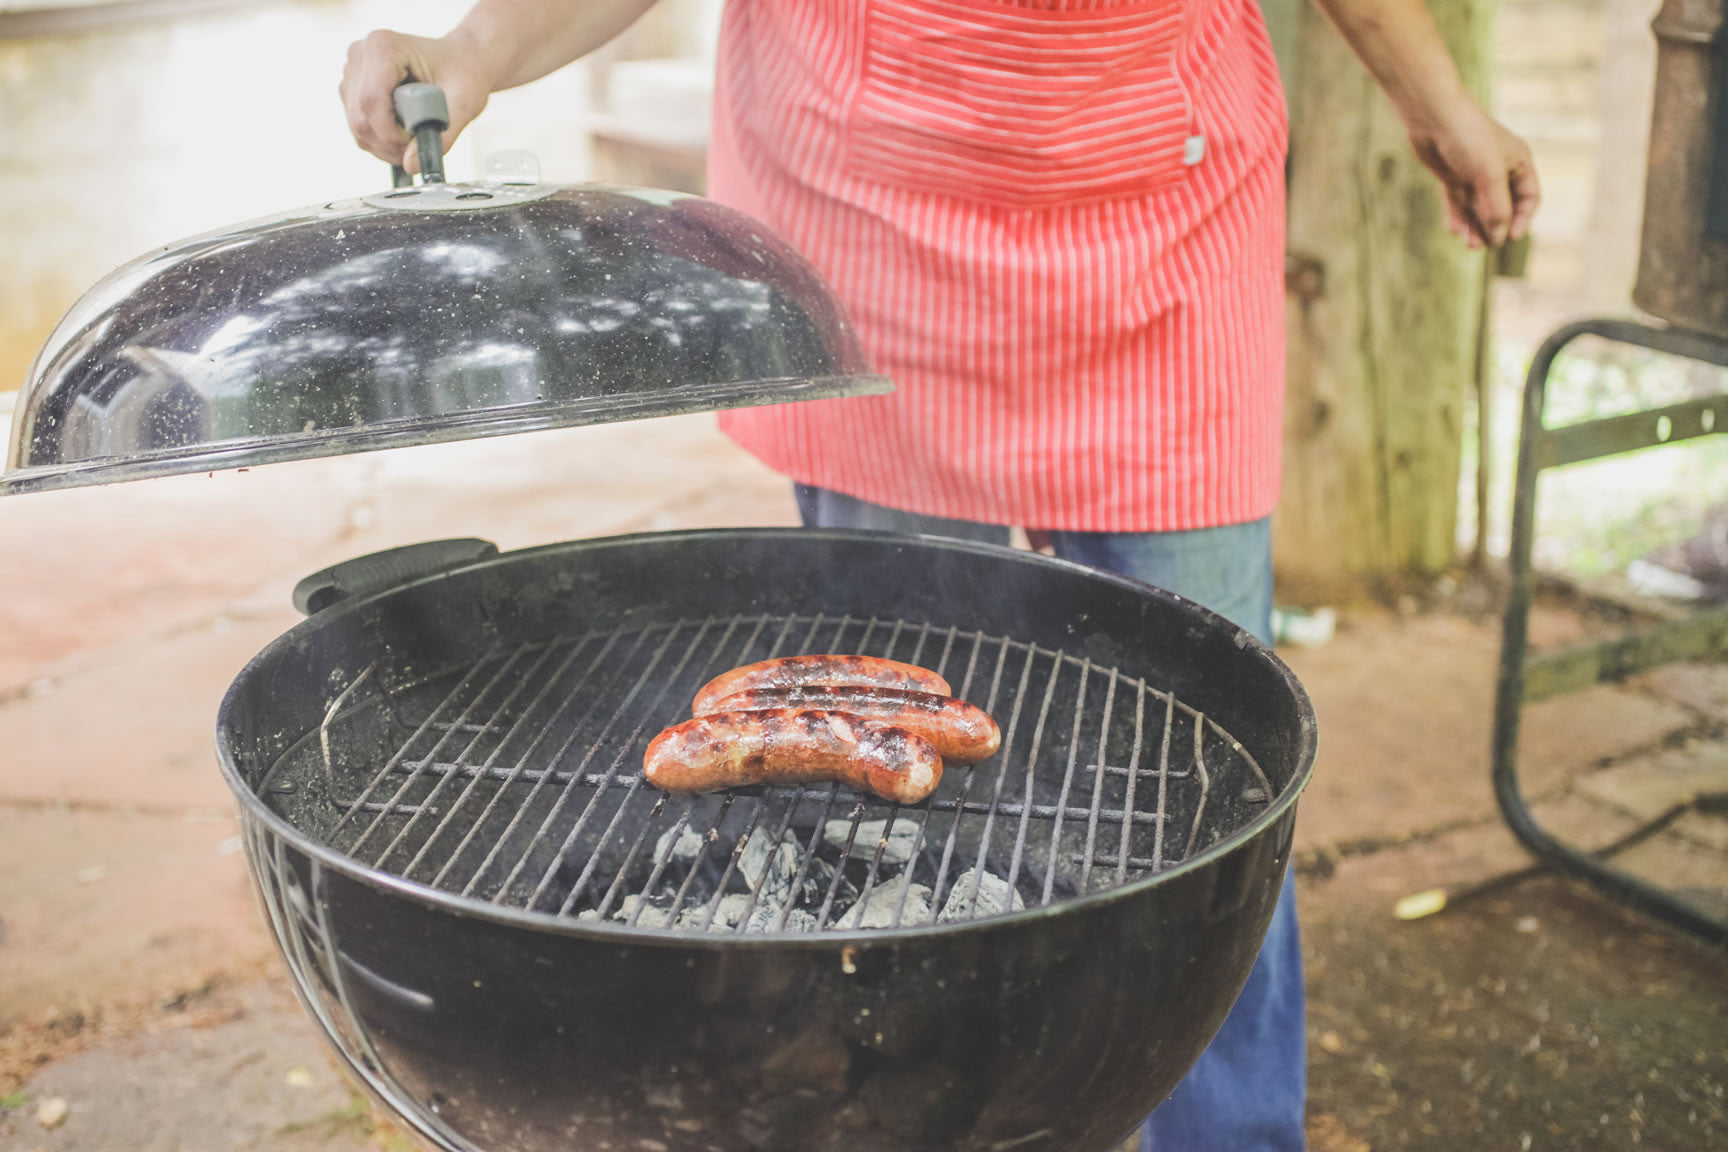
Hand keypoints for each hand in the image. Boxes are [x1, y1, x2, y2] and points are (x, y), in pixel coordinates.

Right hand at [340, 29, 492, 172]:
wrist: (461, 60)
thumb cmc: (464, 72)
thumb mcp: (464, 103)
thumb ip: (441, 135)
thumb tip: (411, 165)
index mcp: (383, 46)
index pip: (372, 100)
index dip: (390, 133)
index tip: (415, 145)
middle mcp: (360, 55)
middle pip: (361, 117)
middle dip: (389, 144)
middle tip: (419, 151)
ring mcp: (353, 72)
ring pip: (358, 126)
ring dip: (386, 146)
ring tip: (416, 143)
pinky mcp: (353, 90)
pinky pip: (360, 127)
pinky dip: (382, 142)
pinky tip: (405, 137)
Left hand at [1406, 98, 1539, 249]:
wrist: (1433, 116)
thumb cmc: (1468, 138)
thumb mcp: (1489, 176)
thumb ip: (1497, 208)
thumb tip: (1500, 238)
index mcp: (1518, 162)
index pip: (1529, 198)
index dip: (1522, 219)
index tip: (1511, 237)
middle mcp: (1499, 169)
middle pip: (1502, 207)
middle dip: (1494, 228)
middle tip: (1482, 245)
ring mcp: (1474, 174)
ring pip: (1478, 208)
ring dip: (1475, 227)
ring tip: (1468, 244)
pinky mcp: (1453, 176)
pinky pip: (1459, 203)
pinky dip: (1458, 217)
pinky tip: (1455, 230)